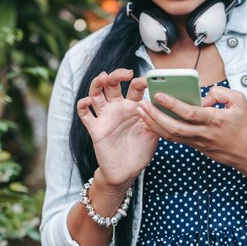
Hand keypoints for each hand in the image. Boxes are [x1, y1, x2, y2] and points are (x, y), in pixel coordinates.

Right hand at [77, 69, 158, 189]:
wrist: (126, 171)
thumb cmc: (141, 151)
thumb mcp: (154, 132)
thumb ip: (157, 118)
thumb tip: (163, 102)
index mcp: (133, 107)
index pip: (135, 87)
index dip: (141, 81)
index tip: (150, 80)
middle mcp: (118, 108)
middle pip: (113, 84)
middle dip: (117, 75)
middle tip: (127, 73)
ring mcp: (105, 117)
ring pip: (96, 93)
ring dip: (97, 83)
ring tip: (103, 77)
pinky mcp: (95, 128)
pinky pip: (85, 114)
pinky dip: (83, 105)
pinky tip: (87, 101)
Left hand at [136, 86, 246, 168]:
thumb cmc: (245, 127)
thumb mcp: (240, 102)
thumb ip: (221, 92)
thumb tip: (204, 95)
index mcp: (215, 120)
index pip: (189, 113)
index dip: (172, 104)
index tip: (159, 95)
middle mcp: (203, 133)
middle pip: (174, 127)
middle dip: (155, 116)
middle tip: (143, 104)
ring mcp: (198, 142)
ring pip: (171, 135)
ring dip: (154, 123)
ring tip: (142, 111)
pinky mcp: (195, 147)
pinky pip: (175, 139)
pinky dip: (161, 130)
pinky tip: (152, 121)